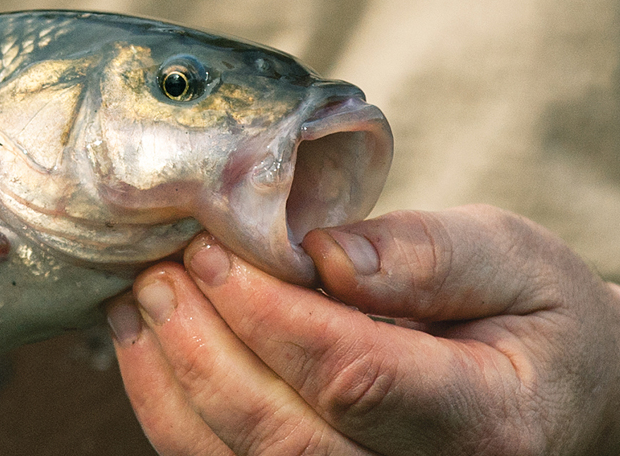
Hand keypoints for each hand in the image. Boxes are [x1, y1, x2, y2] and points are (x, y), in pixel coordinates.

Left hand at [108, 205, 619, 454]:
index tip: (214, 251)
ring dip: (169, 381)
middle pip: (282, 437)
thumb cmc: (531, 318)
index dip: (269, 316)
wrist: (549, 393)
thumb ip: (429, 256)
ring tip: (138, 299)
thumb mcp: (513, 260)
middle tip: (159, 271)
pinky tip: (146, 342)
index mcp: (484, 423)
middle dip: (202, 349)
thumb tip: (327, 253)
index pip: (355, 379)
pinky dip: (172, 410)